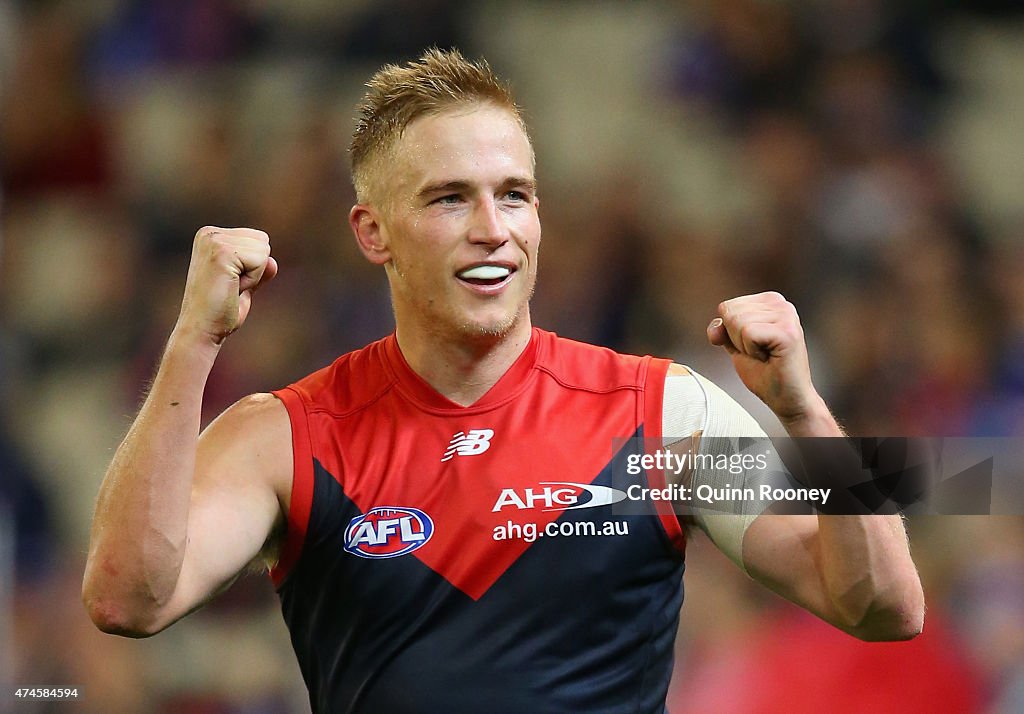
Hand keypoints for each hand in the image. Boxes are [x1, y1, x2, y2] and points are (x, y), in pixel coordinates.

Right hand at [175, 226, 277, 345]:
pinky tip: (232, 289)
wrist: (201, 330)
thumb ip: (257, 270)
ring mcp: (214, 241)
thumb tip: (273, 262)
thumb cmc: (220, 311)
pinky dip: (253, 279)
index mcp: (211, 236)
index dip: (253, 267)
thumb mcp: (243, 286)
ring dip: (253, 275)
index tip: (231, 282)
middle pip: (263, 241)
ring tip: (230, 288)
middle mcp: (209, 233)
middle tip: (231, 287)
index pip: (258, 239)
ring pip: (263, 250)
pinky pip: (260, 260)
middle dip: (255, 269)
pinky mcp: (221, 252)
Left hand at [706, 292, 821, 423]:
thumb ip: (724, 331)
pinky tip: (769, 358)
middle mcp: (781, 303)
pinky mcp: (787, 331)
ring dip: (745, 347)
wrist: (787, 399)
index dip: (731, 334)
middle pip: (730, 312)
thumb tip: (715, 327)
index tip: (754, 346)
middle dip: (737, 339)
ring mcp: (786, 316)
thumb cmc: (765, 374)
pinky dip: (751, 351)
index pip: (727, 307)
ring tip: (766, 355)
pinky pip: (748, 332)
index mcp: (770, 302)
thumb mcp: (737, 347)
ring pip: (737, 322)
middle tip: (760, 353)